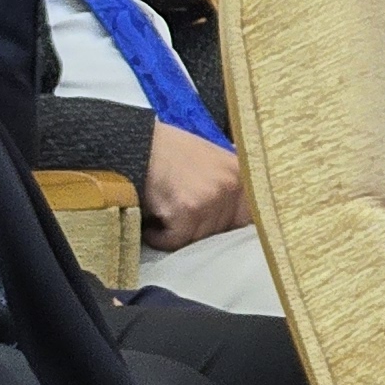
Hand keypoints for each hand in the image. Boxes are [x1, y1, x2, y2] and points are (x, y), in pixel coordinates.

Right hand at [138, 126, 250, 251]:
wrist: (133, 143)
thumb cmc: (166, 152)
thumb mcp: (209, 159)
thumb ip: (227, 183)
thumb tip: (239, 217)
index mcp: (240, 172)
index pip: (251, 215)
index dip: (231, 225)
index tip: (217, 230)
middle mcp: (231, 184)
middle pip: (220, 232)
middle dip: (198, 229)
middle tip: (176, 213)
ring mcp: (211, 198)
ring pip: (198, 239)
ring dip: (177, 233)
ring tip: (162, 213)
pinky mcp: (187, 211)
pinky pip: (175, 241)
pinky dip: (159, 237)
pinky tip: (151, 221)